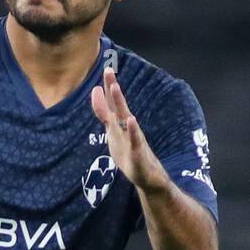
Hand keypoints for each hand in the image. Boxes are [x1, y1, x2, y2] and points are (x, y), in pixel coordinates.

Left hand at [91, 69, 166, 192]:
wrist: (150, 180)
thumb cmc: (132, 158)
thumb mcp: (115, 136)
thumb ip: (108, 119)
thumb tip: (100, 101)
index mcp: (119, 127)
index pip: (111, 105)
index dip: (106, 90)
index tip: (105, 70)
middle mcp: (126, 130)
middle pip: (117, 106)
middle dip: (112, 88)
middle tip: (108, 69)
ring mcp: (133, 140)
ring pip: (125, 119)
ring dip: (120, 103)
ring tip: (116, 87)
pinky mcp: (138, 154)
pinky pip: (135, 141)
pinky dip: (133, 130)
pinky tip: (132, 120)